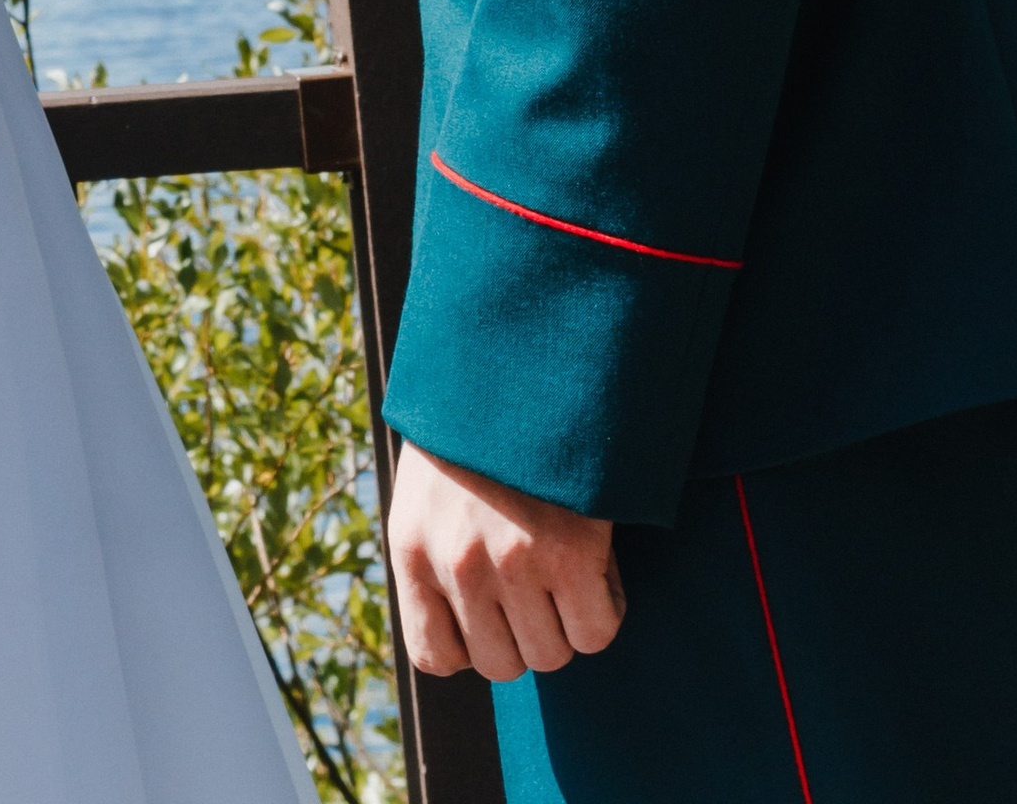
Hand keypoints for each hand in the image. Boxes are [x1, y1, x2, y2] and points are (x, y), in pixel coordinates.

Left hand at [387, 443, 623, 683]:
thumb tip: (466, 627)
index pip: (432, 655)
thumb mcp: (429, 487)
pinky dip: (605, 609)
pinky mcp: (569, 553)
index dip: (471, 643)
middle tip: (539, 581)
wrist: (519, 354)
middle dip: (525, 632)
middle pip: (502, 663)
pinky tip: (598, 566)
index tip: (493, 608)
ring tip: (568, 567)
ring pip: (550, 654)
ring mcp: (512, 562)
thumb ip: (439, 553)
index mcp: (411, 546)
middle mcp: (456, 563)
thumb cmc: (478, 423)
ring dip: (566, 622)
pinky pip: (595, 632)